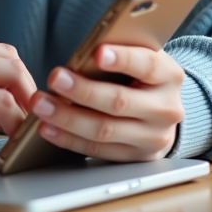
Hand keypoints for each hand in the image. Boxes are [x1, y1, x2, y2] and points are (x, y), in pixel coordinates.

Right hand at [0, 30, 35, 174]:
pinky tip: (12, 135)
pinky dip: (14, 119)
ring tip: (26, 126)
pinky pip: (1, 101)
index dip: (12, 77)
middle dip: (26, 86)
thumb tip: (2, 108)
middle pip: (7, 56)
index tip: (21, 102)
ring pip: (10, 73)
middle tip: (31, 115)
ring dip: (25, 102)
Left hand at [31, 45, 184, 161]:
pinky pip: (97, 150)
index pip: (148, 65)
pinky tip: (48, 127)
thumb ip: (122, 52)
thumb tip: (86, 52)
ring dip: (68, 118)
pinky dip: (69, 139)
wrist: (164, 112)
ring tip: (42, 105)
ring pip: (105, 130)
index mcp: (169, 76)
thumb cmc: (143, 76)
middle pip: (120, 101)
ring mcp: (152, 138)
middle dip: (83, 90)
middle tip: (55, 78)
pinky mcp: (134, 158)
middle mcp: (165, 109)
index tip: (97, 53)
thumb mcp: (143, 57)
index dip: (123, 59)